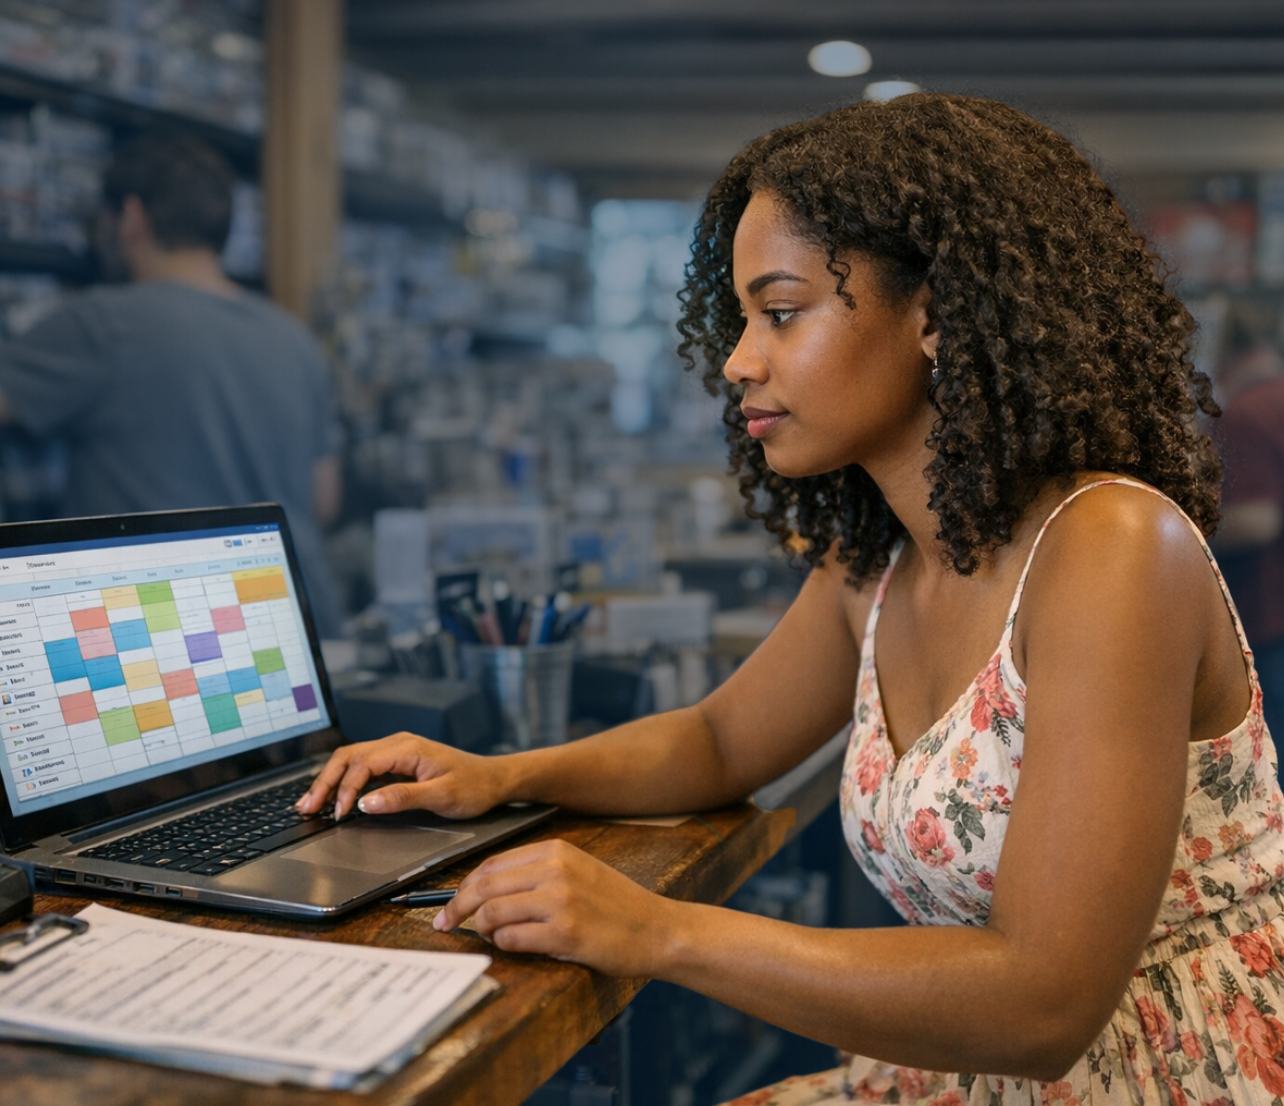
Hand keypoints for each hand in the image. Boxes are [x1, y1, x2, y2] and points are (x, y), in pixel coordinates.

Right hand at [296, 732, 508, 819]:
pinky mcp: (397, 761)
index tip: (338, 814)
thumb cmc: (473, 786)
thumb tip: (365, 802)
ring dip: (329, 780)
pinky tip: (333, 796)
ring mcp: (396, 751)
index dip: (345, 789)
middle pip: (348, 757)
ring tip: (309, 803)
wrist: (494, 779)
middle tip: (306, 808)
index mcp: (407, 748)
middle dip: (324, 782)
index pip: (363, 764)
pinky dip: (343, 781)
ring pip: (351, 760)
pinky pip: (363, 767)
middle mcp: (398, 744)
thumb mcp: (441, 796)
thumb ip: (402, 798)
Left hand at [433, 838, 674, 977]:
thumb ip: (535, 874)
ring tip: (485, 936)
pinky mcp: (566, 933)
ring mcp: (561, 901)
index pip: (491, 865)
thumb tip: (482, 891)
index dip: (463, 886)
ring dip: (480, 929)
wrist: (656, 928)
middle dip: (456, 907)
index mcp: (556, 851)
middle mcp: (556, 870)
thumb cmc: (614, 905)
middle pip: (485, 887)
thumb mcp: (577, 871)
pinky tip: (509, 945)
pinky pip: (512, 939)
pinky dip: (502, 945)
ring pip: (493, 913)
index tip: (450, 903)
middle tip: (444, 923)